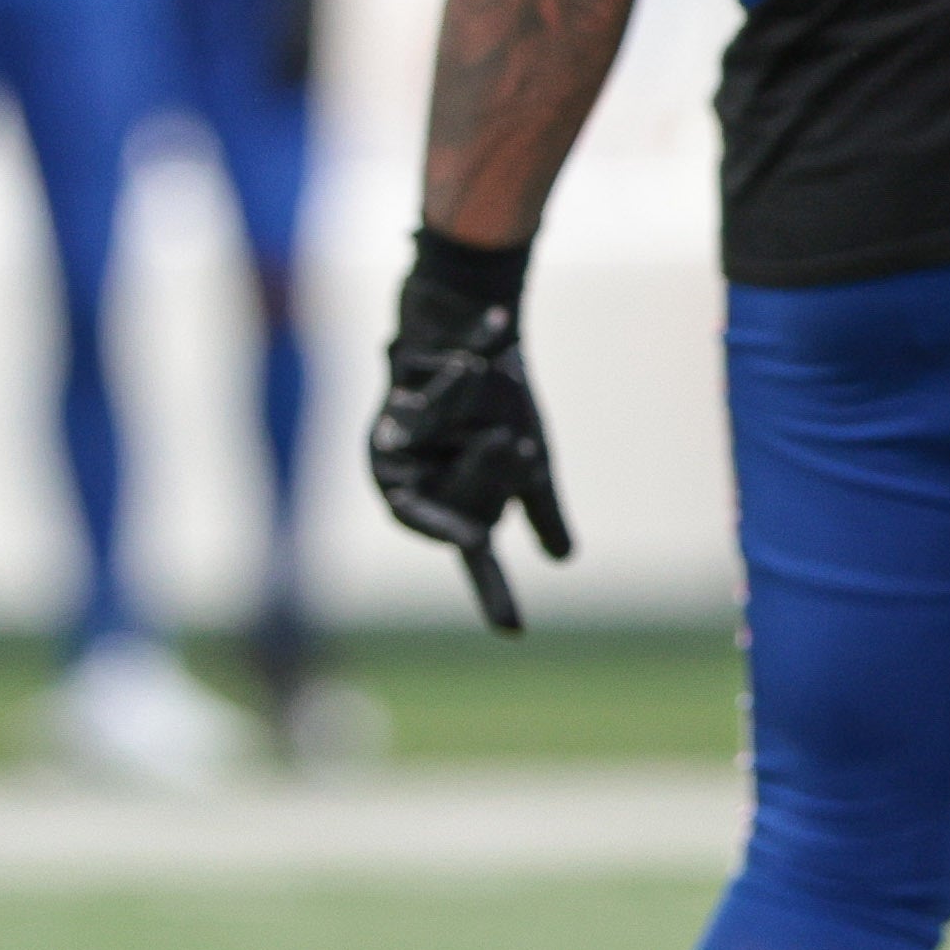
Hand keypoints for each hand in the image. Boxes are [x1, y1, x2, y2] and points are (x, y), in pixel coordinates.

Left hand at [366, 228, 570, 635]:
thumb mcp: (525, 457)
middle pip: (464, 497)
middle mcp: (411, 479)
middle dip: (494, 473)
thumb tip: (562, 560)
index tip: (513, 631)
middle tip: (519, 444)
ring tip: (487, 387)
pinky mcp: (387, 399)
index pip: (472, 555)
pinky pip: (428, 401)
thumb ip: (537, 506)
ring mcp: (392, 442)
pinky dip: (459, 378)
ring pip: (443, 446)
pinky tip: (471, 361)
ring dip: (475, 416)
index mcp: (446, 500)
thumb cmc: (497, 397)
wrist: (470, 319)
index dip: (490, 591)